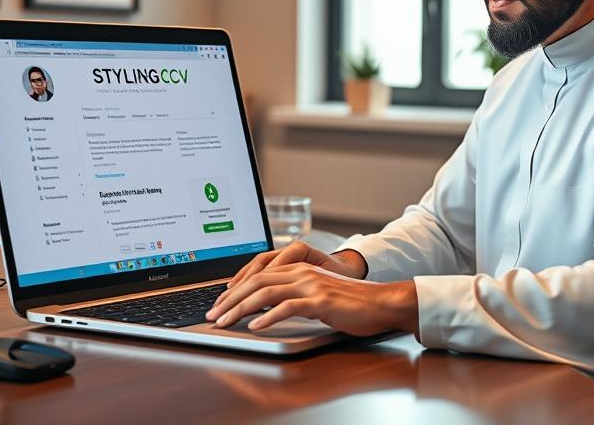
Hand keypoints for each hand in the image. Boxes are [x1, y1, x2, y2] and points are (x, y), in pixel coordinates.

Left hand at [205, 263, 416, 335]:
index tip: (219, 305)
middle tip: (213, 315)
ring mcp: (311, 285)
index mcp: (299, 268)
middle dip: (230, 300)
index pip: (258, 275)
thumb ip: (293, 295)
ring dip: (240, 309)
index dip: (235, 289)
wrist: (380, 302)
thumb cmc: (350, 303)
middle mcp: (302, 272)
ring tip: (225, 322)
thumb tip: (265, 309)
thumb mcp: (317, 294)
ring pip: (266, 293)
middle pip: (256, 281)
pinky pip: (287, 307)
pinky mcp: (320, 301)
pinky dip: (267, 317)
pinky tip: (254, 326)